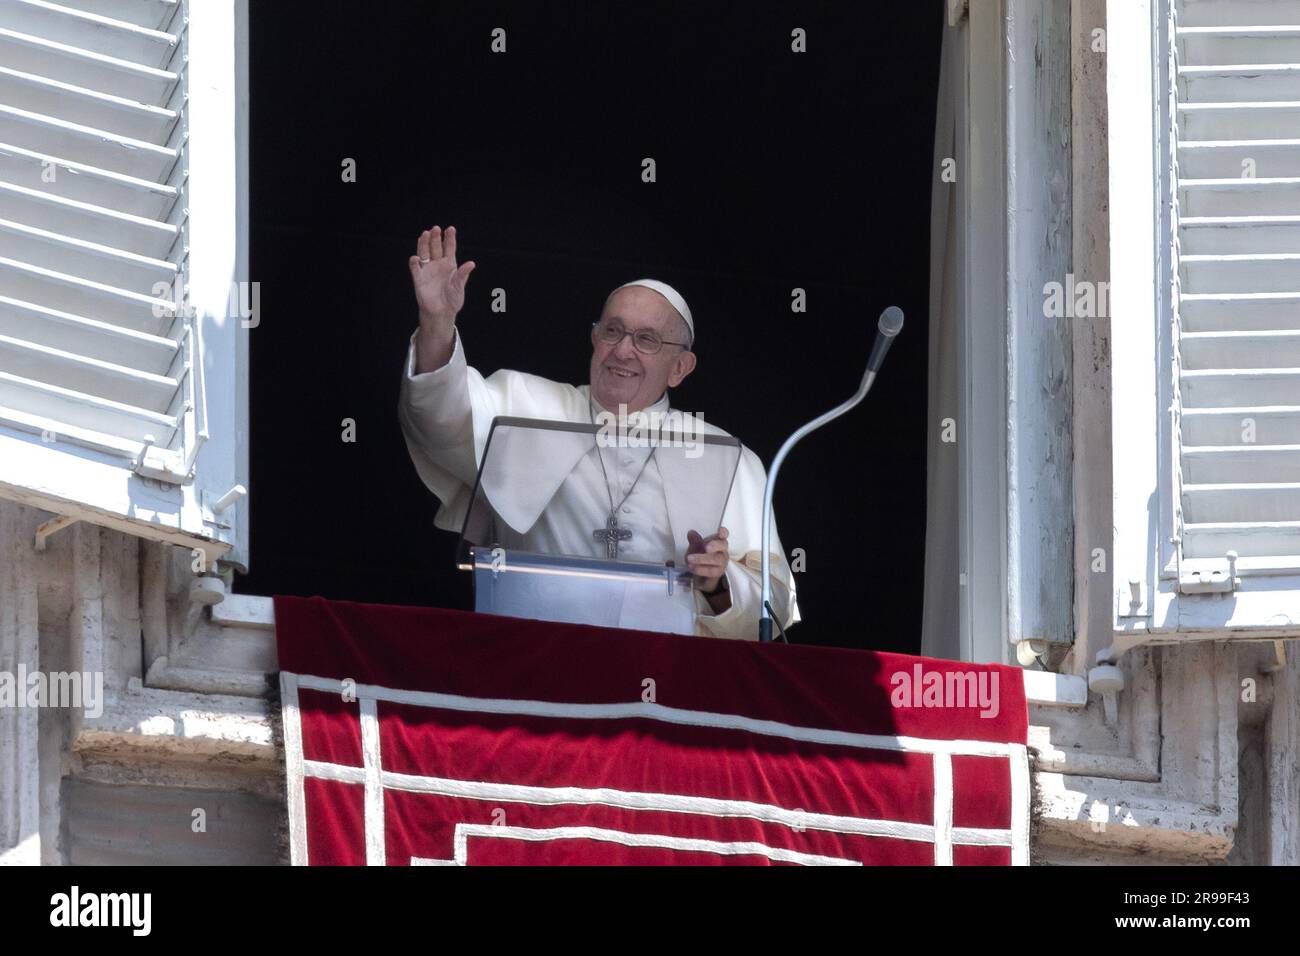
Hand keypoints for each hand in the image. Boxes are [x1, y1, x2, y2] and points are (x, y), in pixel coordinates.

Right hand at [409, 225, 474, 371]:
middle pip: (435, 247)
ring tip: (425, 234)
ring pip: (424, 252)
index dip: (450, 238)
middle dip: (435, 238)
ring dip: (423, 243)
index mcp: (450, 265)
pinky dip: (415, 262)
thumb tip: (471, 263)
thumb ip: (463, 275)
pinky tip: (416, 258)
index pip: (449, 248)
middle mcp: (438, 264)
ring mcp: (428, 270)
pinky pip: (415, 267)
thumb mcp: (459, 287)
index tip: (451, 229)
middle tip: (436, 229)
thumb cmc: (452, 299)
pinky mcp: (419, 278)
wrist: (441, 312)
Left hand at [686, 527, 729, 593]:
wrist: (701, 573)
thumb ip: (694, 540)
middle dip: (715, 545)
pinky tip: (691, 567)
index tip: (721, 530)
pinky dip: (700, 569)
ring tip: (690, 558)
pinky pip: (711, 571)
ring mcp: (722, 562)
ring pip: (717, 559)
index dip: (723, 532)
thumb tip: (690, 533)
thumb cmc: (702, 555)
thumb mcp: (695, 546)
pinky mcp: (718, 572)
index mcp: (718, 540)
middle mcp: (723, 550)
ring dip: (702, 559)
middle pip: (723, 546)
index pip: (724, 534)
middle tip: (706, 547)